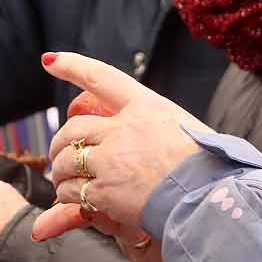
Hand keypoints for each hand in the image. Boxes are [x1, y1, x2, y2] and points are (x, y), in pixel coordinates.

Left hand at [37, 52, 207, 228]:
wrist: (211, 198)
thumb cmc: (210, 167)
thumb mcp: (189, 130)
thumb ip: (161, 130)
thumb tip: (150, 139)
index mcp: (147, 106)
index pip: (102, 77)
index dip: (72, 66)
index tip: (50, 61)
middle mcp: (125, 128)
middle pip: (74, 127)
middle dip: (60, 141)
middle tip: (60, 153)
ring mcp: (112, 158)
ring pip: (67, 159)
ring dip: (61, 171)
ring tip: (65, 181)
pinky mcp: (106, 190)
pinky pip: (71, 190)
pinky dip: (68, 196)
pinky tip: (76, 200)